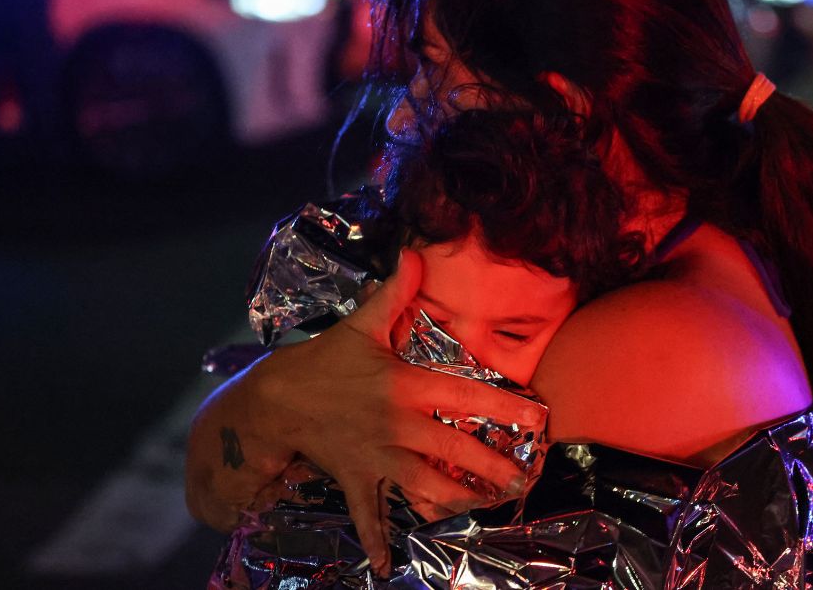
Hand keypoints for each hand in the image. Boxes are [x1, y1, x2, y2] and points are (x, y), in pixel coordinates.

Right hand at [248, 249, 540, 575]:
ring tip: (488, 506)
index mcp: (406, 386)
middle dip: (494, 468)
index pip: (466, 396)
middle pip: (456, 451)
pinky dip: (377, 540)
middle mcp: (398, 425)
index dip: (505, 407)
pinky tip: (388, 565)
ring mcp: (378, 456)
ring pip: (426, 487)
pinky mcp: (357, 477)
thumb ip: (393, 293)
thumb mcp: (359, 324)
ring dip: (458, 501)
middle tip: (524, 479)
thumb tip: (415, 253)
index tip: (537, 419)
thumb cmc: (323, 360)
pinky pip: (368, 514)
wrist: (275, 399)